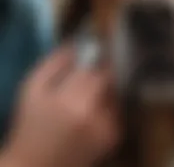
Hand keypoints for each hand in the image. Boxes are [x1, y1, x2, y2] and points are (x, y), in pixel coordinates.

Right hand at [1, 46, 119, 166]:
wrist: (36, 165)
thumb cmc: (31, 123)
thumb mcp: (32, 88)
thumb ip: (55, 62)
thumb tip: (77, 43)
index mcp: (72, 98)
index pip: (99, 67)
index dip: (99, 58)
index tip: (97, 52)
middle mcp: (94, 112)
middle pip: (110, 78)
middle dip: (102, 74)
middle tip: (90, 76)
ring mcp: (107, 126)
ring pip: (115, 93)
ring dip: (105, 91)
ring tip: (87, 98)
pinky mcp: (114, 137)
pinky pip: (116, 110)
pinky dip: (107, 108)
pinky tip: (91, 115)